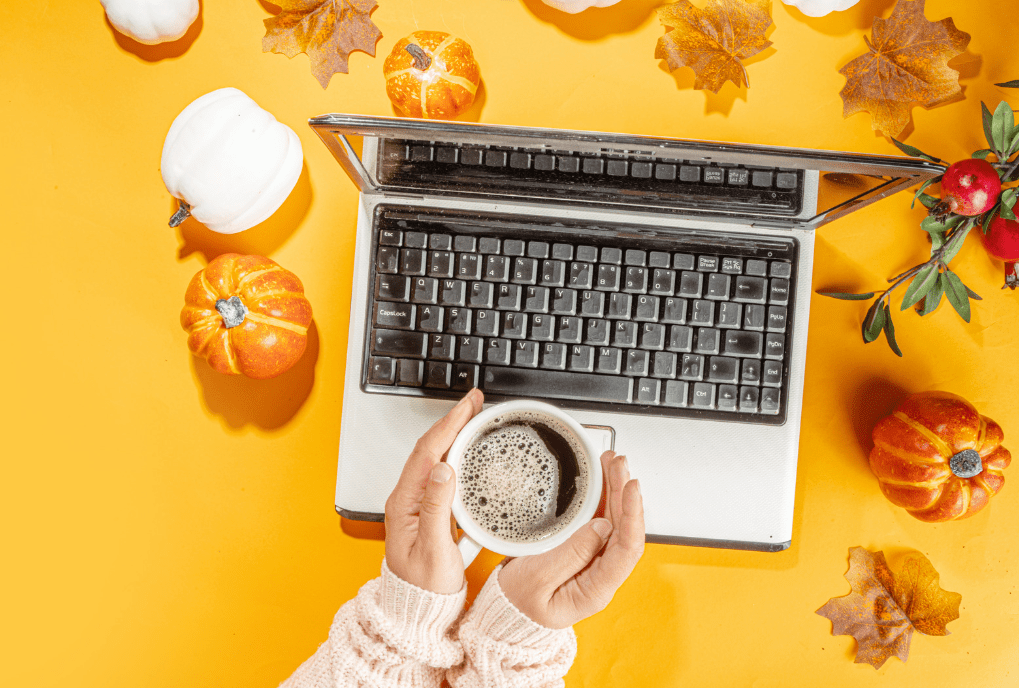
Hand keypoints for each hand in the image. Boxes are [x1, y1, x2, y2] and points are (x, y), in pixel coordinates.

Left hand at [384, 388, 483, 593]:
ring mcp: (417, 505)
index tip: (468, 405)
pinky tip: (470, 453)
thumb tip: (443, 469)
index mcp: (404, 504)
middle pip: (431, 449)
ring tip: (475, 419)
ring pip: (436, 459)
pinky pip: (443, 476)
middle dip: (453, 421)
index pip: (427, 452)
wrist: (416, 615)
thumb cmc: (424, 590)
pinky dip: (458, 457)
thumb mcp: (435, 551)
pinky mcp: (429, 513)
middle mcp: (407, 500)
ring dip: (456, 436)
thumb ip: (437, 509)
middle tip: (476, 403)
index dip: (449, 424)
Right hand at [498, 451, 643, 628]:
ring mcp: (593, 561)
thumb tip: (602, 526)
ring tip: (611, 463)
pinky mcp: (582, 549)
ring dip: (615, 491)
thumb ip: (570, 555)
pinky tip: (600, 479)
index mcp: (596, 590)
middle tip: (617, 464)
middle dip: (623, 493)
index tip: (630, 487)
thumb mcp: (537, 580)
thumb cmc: (516, 602)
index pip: (627, 550)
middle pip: (624, 530)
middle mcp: (600, 575)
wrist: (502, 611)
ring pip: (614, 522)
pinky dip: (602, 498)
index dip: (633, 516)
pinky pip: (599, 521)